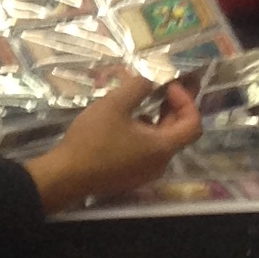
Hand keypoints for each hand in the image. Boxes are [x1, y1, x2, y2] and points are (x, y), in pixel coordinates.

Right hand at [32, 75, 204, 212]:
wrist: (66, 176)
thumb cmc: (92, 139)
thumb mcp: (114, 104)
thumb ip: (138, 87)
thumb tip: (149, 81)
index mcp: (162, 147)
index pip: (193, 123)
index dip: (186, 101)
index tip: (167, 86)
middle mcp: (160, 163)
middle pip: (179, 132)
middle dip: (172, 107)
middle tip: (160, 87)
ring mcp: (146, 172)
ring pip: (162, 142)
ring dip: (157, 119)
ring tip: (140, 102)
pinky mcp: (131, 175)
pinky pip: (148, 151)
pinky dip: (145, 133)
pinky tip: (124, 122)